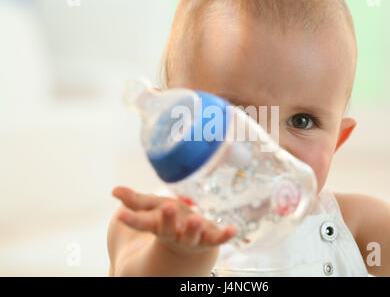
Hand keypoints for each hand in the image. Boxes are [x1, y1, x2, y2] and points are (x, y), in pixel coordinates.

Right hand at [112, 186, 237, 255]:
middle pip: (169, 230)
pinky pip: (218, 239)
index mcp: (158, 226)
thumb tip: (113, 190)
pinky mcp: (210, 239)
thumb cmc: (169, 219)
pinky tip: (234, 229)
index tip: (121, 215)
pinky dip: (225, 235)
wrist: (191, 241)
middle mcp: (174, 234)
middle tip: (167, 206)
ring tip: (197, 219)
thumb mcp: (152, 208)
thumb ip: (135, 200)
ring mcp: (192, 239)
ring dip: (194, 229)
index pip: (142, 223)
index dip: (131, 220)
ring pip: (192, 236)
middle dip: (168, 219)